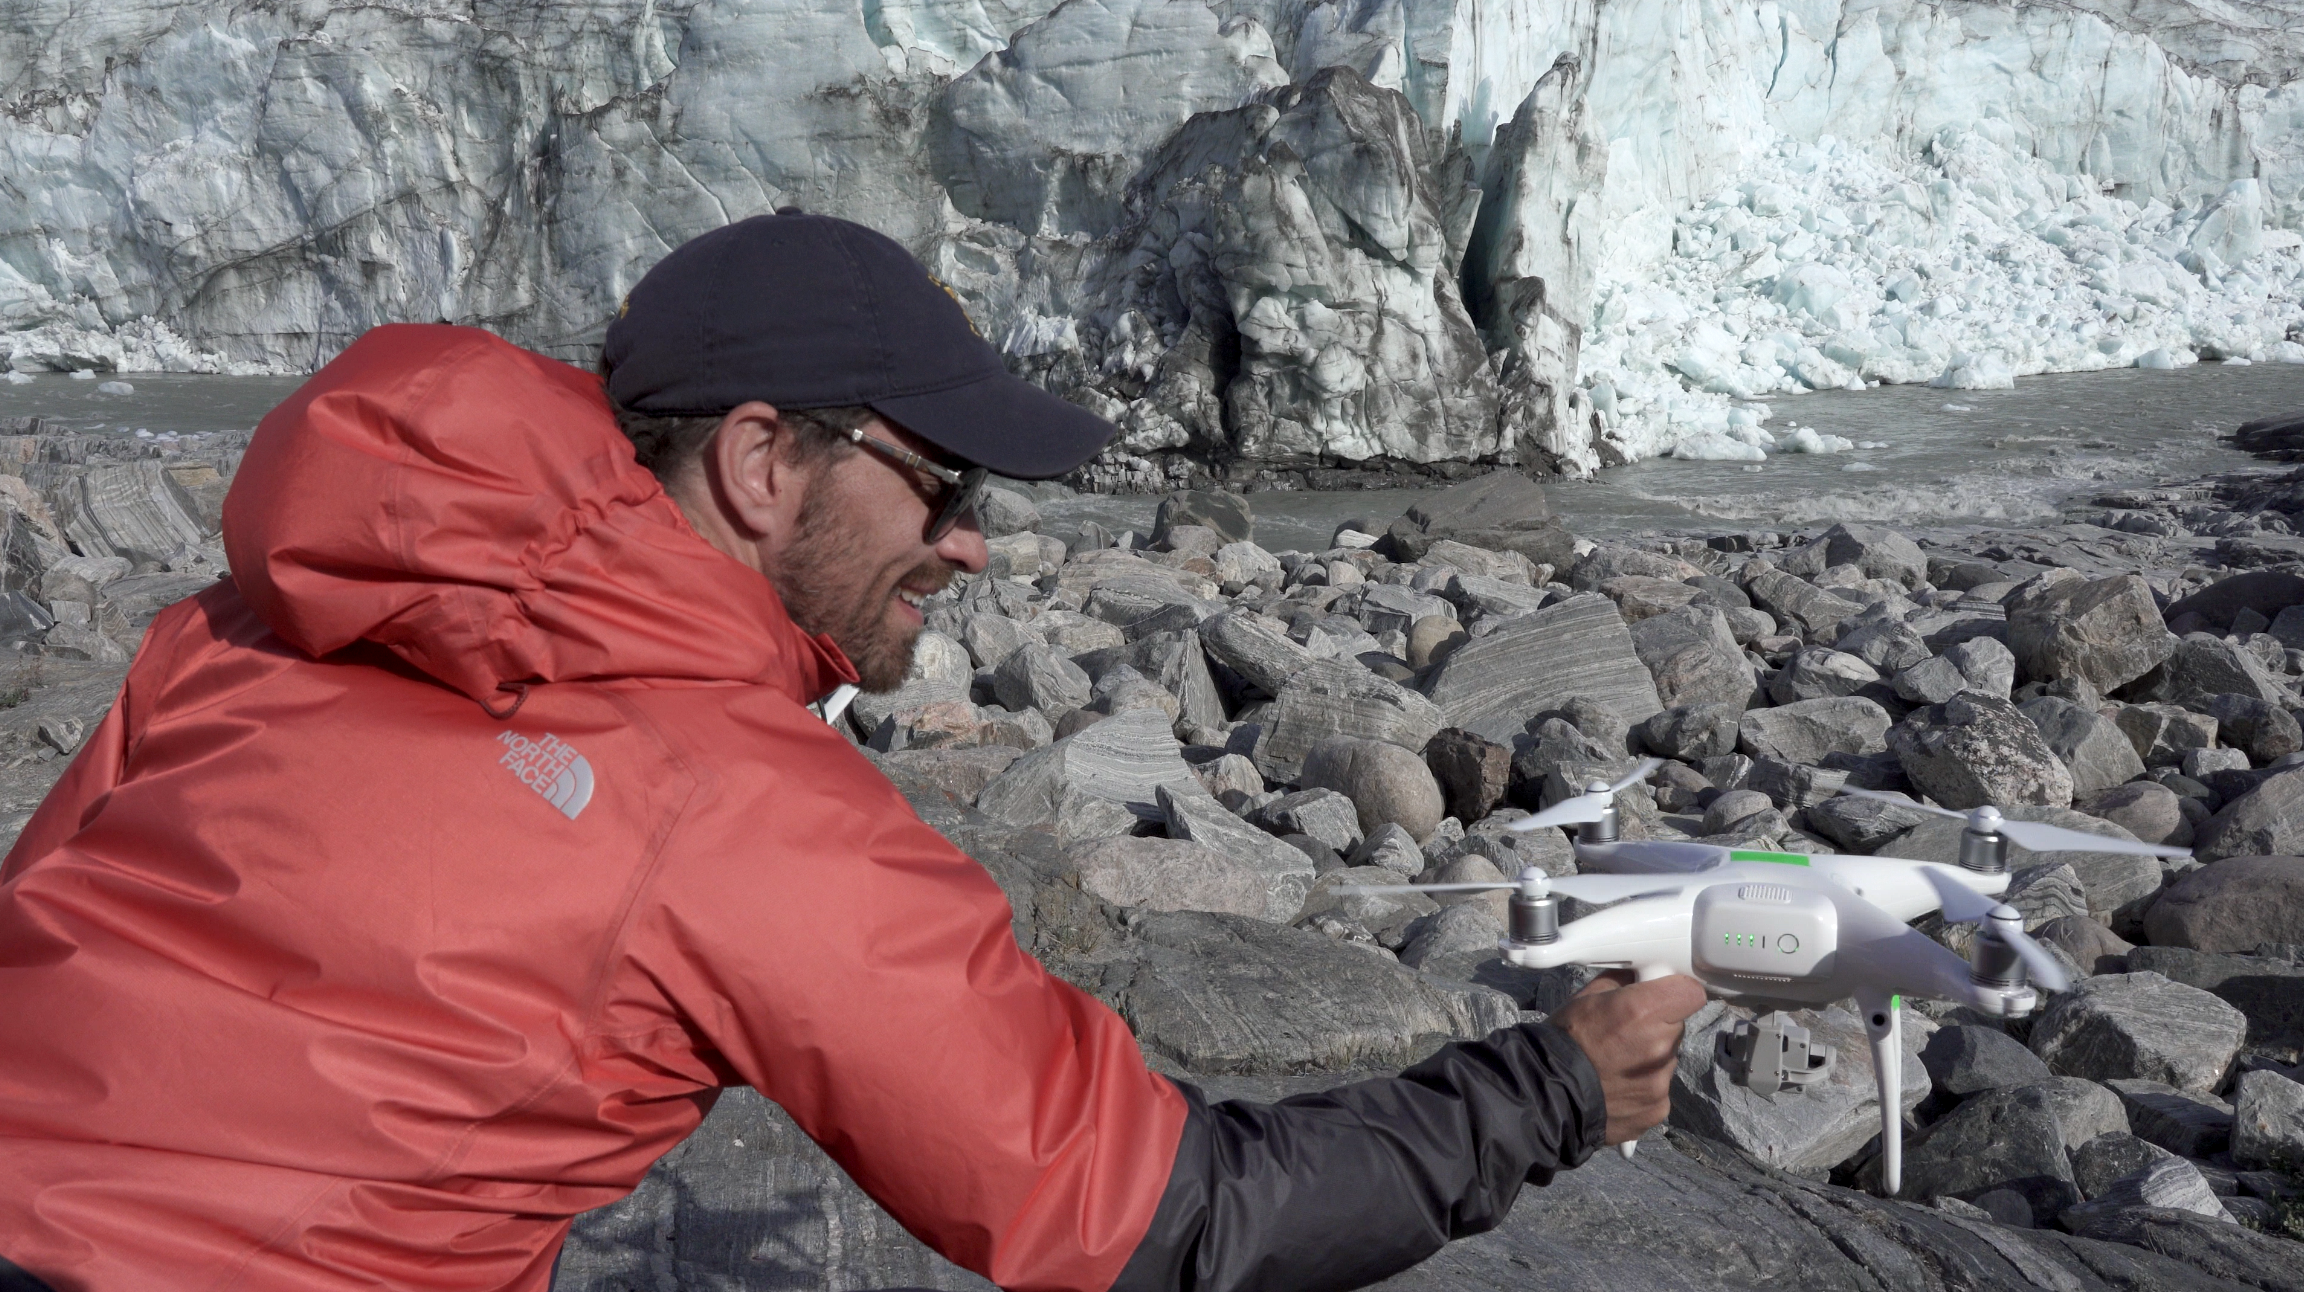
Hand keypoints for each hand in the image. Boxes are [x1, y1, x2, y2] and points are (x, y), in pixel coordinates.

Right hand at [1548, 970, 1707, 1145]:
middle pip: (1677, 1027)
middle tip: (1627, 1032)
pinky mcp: (1658, 1107)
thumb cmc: (1563, 1041)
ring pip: (1667, 1058)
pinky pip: (1659, 1088)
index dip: (1678, 992)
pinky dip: (1643, 1086)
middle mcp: (1659, 1046)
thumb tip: (1640, 973)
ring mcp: (1660, 1080)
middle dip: (1659, 1025)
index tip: (1666, 996)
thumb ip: (1622, 982)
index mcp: (1643, 1011)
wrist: (1547, 1094)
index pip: (1691, 993)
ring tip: (1616, 1062)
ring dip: (1650, 1057)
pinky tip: (1618, 1085)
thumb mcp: (1586, 996)